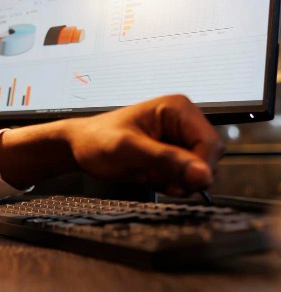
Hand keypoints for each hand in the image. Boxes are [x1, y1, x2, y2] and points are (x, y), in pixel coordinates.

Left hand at [0, 95, 222, 195]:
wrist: (78, 147)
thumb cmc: (97, 141)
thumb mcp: (129, 150)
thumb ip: (167, 161)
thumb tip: (204, 175)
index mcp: (178, 108)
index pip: (212, 144)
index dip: (200, 168)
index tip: (178, 182)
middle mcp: (184, 120)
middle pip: (209, 159)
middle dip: (184, 175)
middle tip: (154, 176)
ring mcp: (179, 137)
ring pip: (199, 171)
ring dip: (176, 180)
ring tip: (147, 172)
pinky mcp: (174, 152)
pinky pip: (186, 176)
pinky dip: (170, 183)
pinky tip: (148, 175)